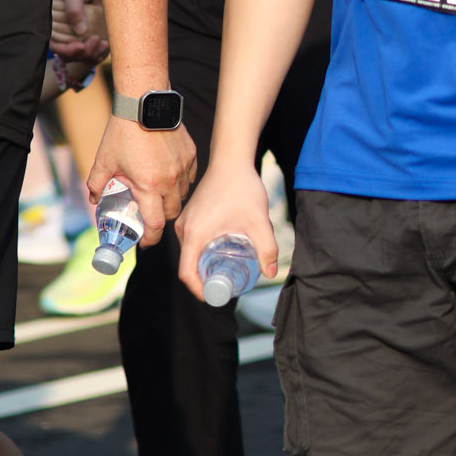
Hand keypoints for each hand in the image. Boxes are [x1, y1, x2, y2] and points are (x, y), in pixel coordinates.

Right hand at [52, 0, 104, 60]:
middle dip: (82, 52)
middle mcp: (67, 26)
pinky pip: (94, 45)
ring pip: (84, 52)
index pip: (56, 44)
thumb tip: (79, 31)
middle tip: (95, 42)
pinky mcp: (93, 28)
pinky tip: (107, 43)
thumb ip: (74, 9)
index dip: (65, 50)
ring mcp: (80, 29)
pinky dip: (100, 48)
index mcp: (55, 19)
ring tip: (102, 43)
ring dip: (92, 52)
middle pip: (71, 52)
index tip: (79, 47)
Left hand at [85, 116, 196, 242]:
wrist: (145, 105)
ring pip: (183, 196)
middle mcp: (170, 181)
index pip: (156, 224)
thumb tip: (93, 198)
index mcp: (149, 186)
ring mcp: (183, 168)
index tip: (145, 242)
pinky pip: (190, 177)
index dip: (151, 238)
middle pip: (172, 213)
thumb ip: (96, 183)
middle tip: (150, 215)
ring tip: (159, 194)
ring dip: (172, 200)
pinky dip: (181, 182)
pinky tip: (170, 176)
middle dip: (161, 219)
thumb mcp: (104, 160)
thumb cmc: (124, 132)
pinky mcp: (191, 155)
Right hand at [176, 159, 279, 302]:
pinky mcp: (189, 216)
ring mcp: (185, 222)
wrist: (231, 160)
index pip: (187, 273)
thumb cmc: (242, 187)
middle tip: (228, 285)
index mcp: (194, 234)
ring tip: (227, 270)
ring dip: (205, 265)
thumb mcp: (259, 221)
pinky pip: (192, 242)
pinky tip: (222, 252)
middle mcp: (184, 229)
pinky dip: (203, 252)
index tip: (216, 295)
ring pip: (190, 254)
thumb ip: (267, 248)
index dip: (199, 290)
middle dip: (206, 280)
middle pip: (188, 265)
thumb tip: (271, 273)